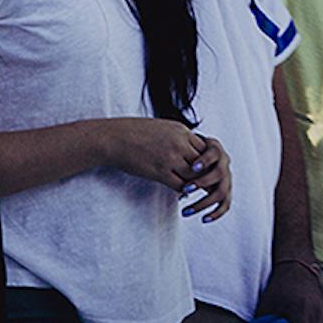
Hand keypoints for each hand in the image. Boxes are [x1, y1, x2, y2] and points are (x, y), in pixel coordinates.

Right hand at [103, 119, 228, 218]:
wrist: (115, 138)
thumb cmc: (136, 132)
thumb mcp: (164, 128)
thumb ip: (179, 137)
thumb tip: (190, 147)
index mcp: (181, 131)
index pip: (205, 148)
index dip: (206, 160)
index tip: (205, 170)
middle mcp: (179, 143)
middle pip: (202, 163)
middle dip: (205, 174)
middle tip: (207, 185)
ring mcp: (170, 157)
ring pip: (193, 176)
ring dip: (194, 184)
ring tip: (194, 191)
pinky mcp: (159, 171)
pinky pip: (179, 185)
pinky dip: (183, 191)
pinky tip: (182, 195)